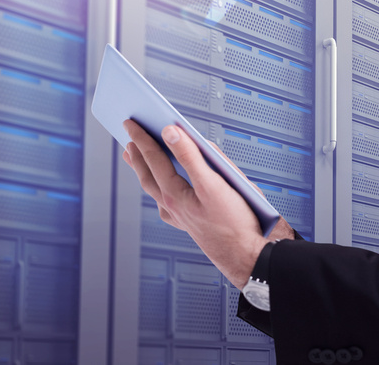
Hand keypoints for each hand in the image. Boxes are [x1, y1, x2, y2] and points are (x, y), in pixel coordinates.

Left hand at [122, 119, 294, 287]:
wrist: (249, 256)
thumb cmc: (236, 223)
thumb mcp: (214, 183)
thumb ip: (190, 155)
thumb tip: (171, 133)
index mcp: (175, 195)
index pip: (153, 159)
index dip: (142, 139)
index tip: (132, 124)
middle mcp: (173, 207)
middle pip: (148, 176)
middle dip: (137, 155)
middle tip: (128, 136)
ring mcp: (180, 218)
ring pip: (155, 190)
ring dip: (145, 171)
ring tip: (136, 158)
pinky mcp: (190, 224)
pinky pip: (167, 204)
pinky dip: (161, 190)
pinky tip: (163, 188)